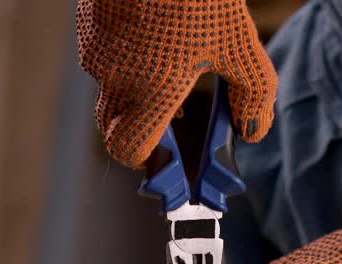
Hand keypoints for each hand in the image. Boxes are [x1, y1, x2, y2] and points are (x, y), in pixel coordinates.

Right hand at [76, 0, 277, 167]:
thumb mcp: (239, 43)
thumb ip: (252, 92)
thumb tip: (253, 130)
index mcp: (152, 89)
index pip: (128, 150)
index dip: (146, 161)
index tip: (169, 160)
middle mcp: (115, 76)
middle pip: (115, 127)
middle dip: (142, 130)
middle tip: (174, 121)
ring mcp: (95, 49)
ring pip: (110, 88)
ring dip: (136, 91)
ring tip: (170, 66)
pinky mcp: (88, 23)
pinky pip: (103, 56)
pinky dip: (125, 59)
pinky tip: (153, 35)